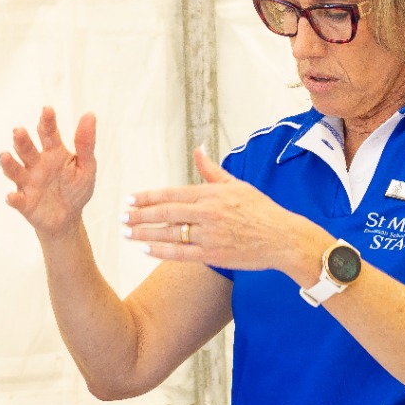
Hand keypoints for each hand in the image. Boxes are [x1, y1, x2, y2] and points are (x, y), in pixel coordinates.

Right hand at [0, 107, 96, 241]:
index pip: (48, 134)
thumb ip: (85, 143)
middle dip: (22, 140)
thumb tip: (90, 114)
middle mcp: (36, 164)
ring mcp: (28, 183)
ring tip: (4, 156)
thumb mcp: (86, 166)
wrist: (68, 219)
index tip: (47, 110)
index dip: (47, 122)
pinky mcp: (24, 202)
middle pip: (26, 149)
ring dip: (9, 164)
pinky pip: (17, 199)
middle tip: (18, 131)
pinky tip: (11, 197)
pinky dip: (13, 198)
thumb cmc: (76, 188)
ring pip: (15, 170)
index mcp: (53, 152)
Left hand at [123, 147, 315, 274]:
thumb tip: (198, 149)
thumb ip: (212, 170)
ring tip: (127, 233)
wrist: (284, 238)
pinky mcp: (213, 255)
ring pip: (169, 234)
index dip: (147, 197)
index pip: (171, 194)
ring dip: (144, 233)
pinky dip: (160, 252)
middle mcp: (207, 213)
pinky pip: (180, 254)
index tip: (130, 199)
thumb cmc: (261, 210)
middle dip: (139, 215)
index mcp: (211, 194)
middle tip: (121, 217)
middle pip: (165, 213)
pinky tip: (145, 249)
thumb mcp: (237, 185)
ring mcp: (210, 235)